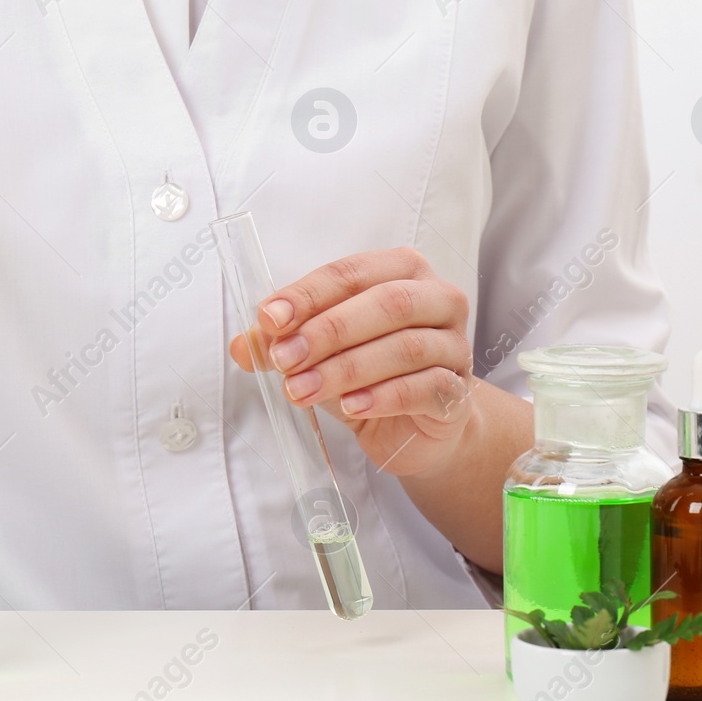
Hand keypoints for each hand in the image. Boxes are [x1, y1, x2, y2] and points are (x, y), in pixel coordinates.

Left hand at [228, 248, 475, 477]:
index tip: (269, 318)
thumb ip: (282, 342)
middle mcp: (437, 300)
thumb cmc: (370, 374)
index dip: (308, 295)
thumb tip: (244, 343)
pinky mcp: (457, 392)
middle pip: (386, 304)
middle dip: (327, 331)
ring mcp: (453, 345)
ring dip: (347, 368)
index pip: (351, 274)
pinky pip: (425, 387)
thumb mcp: (319, 353)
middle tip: (284, 359)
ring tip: (303, 390)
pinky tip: (351, 407)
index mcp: (402, 271)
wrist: (417, 429)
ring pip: (405, 347)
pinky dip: (383, 396)